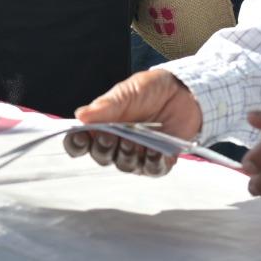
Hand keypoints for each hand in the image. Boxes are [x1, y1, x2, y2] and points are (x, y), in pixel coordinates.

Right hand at [64, 70, 203, 176]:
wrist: (184, 91)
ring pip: (124, 165)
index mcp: (102, 124)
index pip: (81, 141)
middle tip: (110, 136)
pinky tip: (155, 151)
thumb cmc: (151, 90)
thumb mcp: (127, 91)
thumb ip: (106, 105)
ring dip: (126, 154)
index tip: (81, 137)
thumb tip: (80, 115)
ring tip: (134, 140)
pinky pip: (151, 170)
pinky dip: (152, 163)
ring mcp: (137, 154)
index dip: (76, 143)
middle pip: (100, 156)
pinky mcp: (158, 161)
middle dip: (104, 148)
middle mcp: (116, 142)